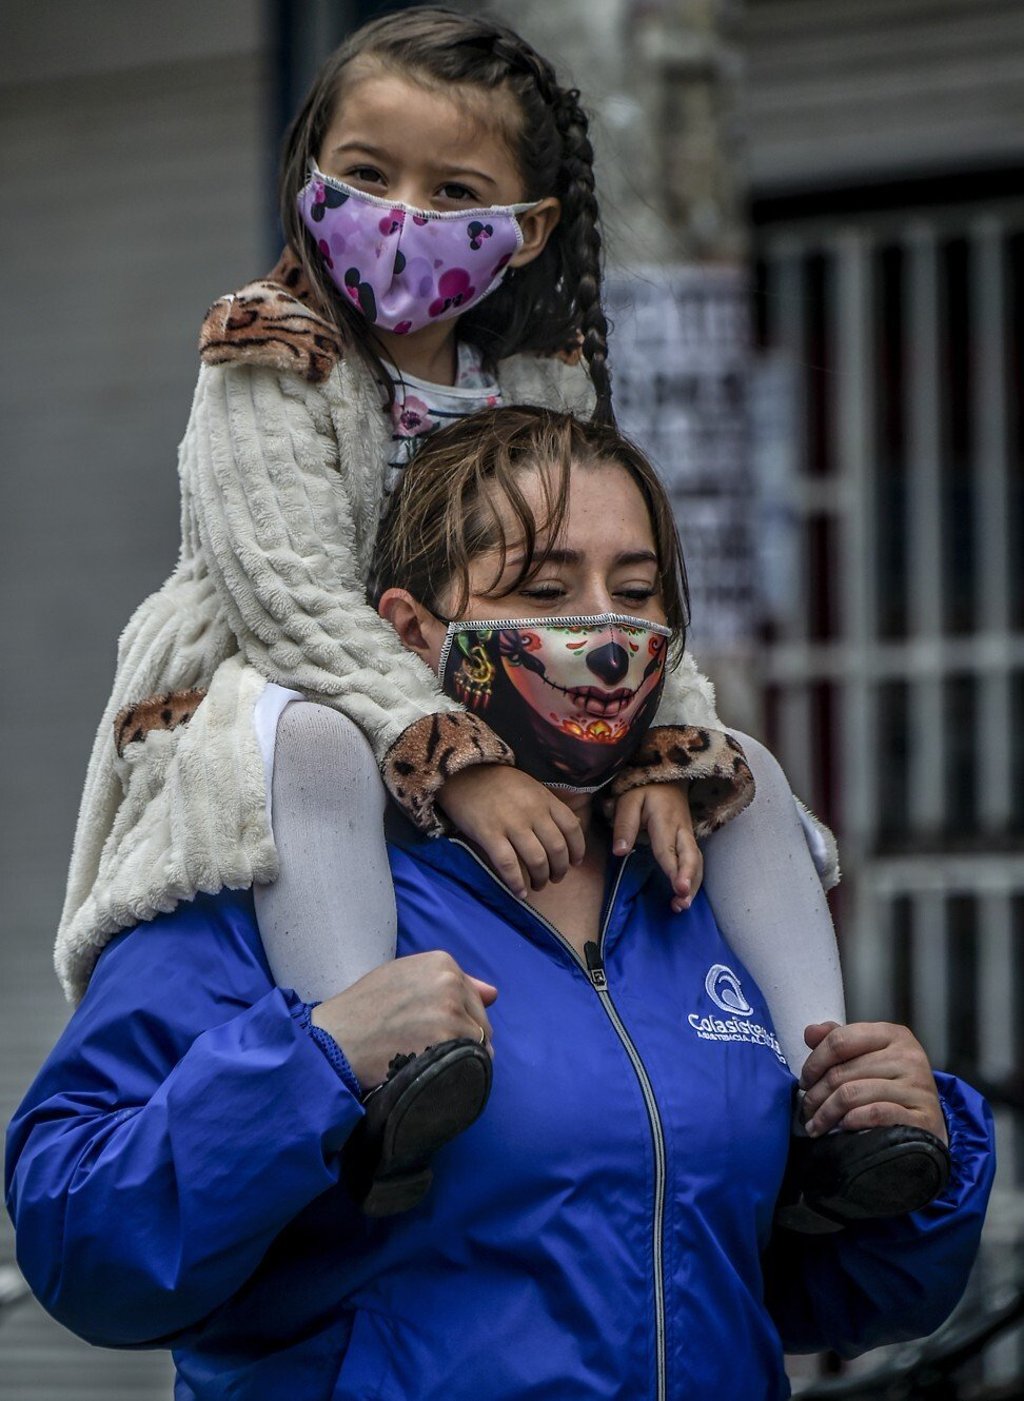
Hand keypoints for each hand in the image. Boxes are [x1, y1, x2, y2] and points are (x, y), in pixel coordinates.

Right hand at [311, 951, 496, 1091]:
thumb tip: (493, 994)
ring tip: (428, 1063)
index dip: (456, 1021)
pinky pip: (471, 1063)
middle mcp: (451, 982)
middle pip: (480, 1022)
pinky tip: (433, 1073)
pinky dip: (458, 1073)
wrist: (335, 1039)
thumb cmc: (363, 1010)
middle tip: (427, 1051)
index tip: (431, 1031)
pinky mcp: (448, 1042)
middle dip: (463, 1040)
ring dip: (460, 1059)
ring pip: (478, 1045)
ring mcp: (451, 1013)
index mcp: (441, 963)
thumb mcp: (402, 978)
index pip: (473, 998)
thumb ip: (448, 981)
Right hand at [438, 765, 584, 899]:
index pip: (571, 828)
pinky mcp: (489, 834)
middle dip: (560, 870)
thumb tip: (574, 826)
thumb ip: (549, 806)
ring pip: (537, 860)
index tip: (575, 863)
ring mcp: (511, 823)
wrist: (462, 774)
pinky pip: (508, 865)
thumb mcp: (530, 787)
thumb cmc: (498, 783)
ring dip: (541, 879)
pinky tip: (519, 892)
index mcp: (544, 799)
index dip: (577, 849)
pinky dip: (516, 883)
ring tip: (538, 885)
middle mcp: (532, 812)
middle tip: (555, 878)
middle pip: (556, 849)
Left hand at [612, 782, 701, 912]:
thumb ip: (624, 825)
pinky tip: (685, 896)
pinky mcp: (689, 842)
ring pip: (697, 862)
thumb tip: (619, 852)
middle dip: (690, 879)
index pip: (669, 849)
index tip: (679, 888)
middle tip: (683, 900)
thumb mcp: (628, 800)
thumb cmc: (644, 789)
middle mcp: (681, 830)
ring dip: (694, 884)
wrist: (668, 777)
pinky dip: (694, 880)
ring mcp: (688, 836)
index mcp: (665, 820)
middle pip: (691, 857)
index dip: (674, 870)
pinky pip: (695, 862)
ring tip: (682, 906)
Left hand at [799, 1020, 947, 1144]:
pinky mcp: (923, 1117)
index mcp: (893, 1035)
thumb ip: (839, 1041)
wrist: (929, 1123)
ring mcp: (918, 1087)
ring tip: (816, 1124)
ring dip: (826, 1113)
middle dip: (816, 1094)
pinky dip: (852, 1121)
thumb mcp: (869, 1056)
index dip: (815, 1061)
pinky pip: (875, 1114)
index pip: (840, 1039)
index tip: (804, 1080)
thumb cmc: (892, 1086)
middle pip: (842, 1071)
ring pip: (852, 1094)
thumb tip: (810, 1032)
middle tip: (806, 1109)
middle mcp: (909, 1056)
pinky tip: (842, 1127)